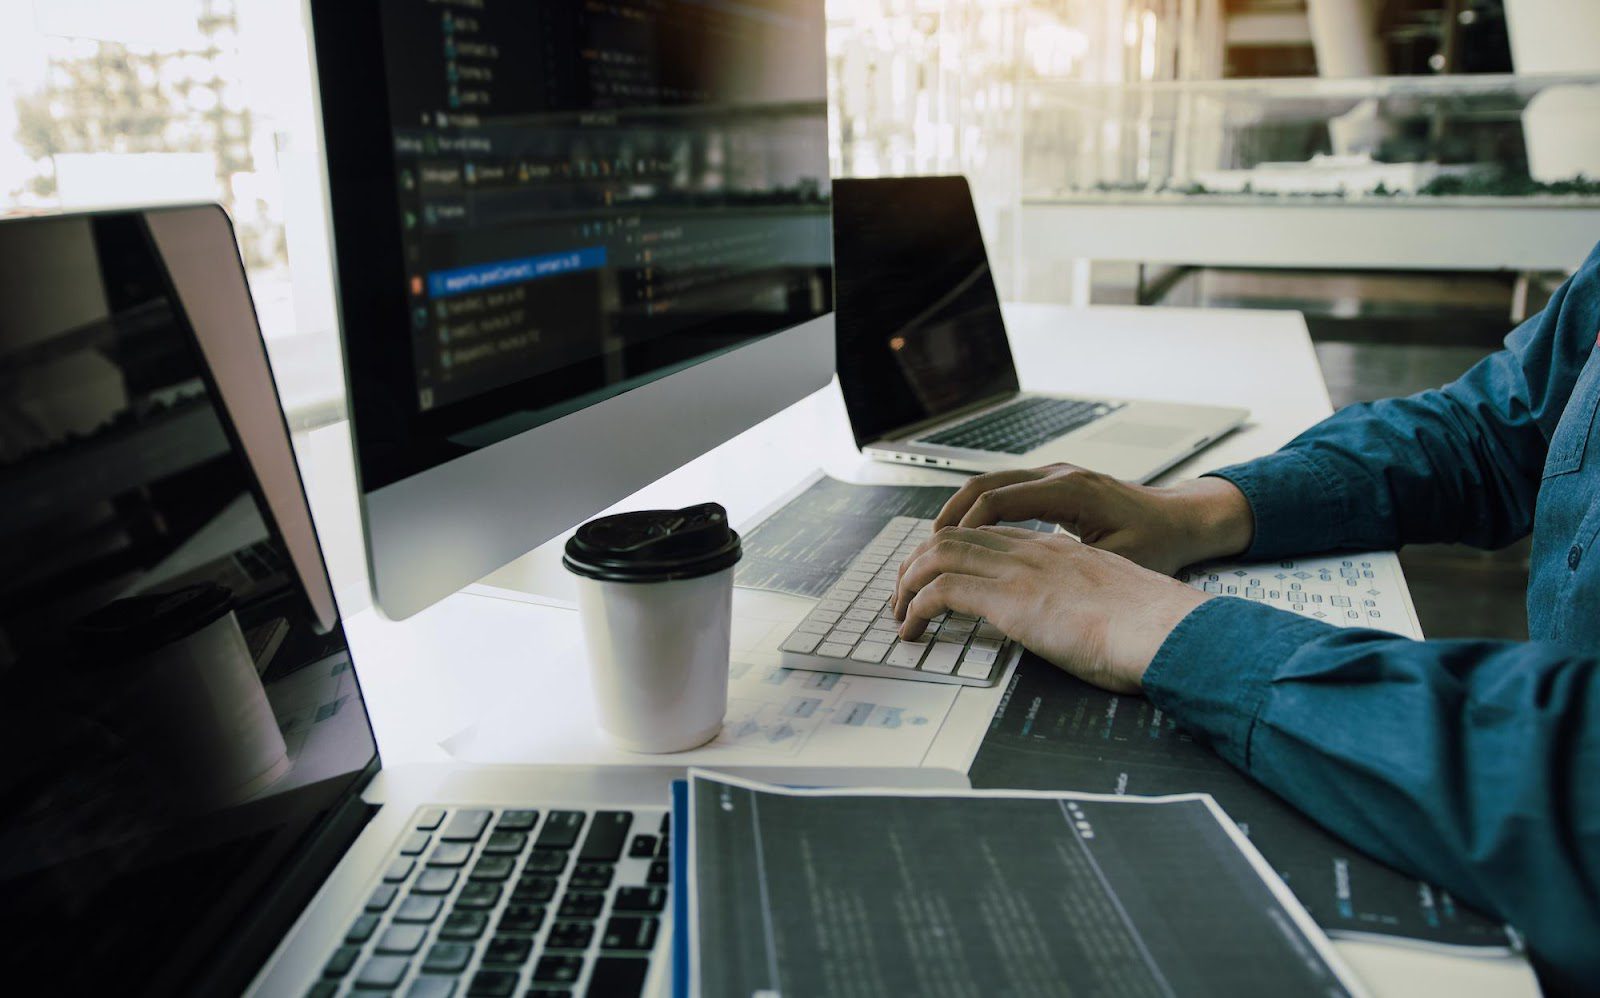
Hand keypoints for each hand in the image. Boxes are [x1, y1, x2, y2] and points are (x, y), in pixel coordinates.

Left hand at [892, 527, 1209, 692]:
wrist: (1165, 628)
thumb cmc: (1151, 627)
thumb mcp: (1112, 603)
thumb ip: (1087, 602)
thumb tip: (1082, 625)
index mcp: (1059, 551)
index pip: (990, 536)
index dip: (955, 552)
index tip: (938, 576)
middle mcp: (1033, 552)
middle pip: (956, 537)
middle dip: (919, 562)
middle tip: (904, 592)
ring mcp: (1019, 571)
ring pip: (939, 555)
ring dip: (908, 583)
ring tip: (899, 613)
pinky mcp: (1008, 599)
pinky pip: (941, 591)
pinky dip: (916, 608)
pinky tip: (911, 629)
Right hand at [929, 464, 1253, 576]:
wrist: (1185, 519)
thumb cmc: (1159, 543)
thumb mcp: (1119, 561)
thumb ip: (1071, 566)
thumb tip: (1027, 584)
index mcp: (1069, 492)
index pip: (997, 502)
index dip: (963, 531)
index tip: (940, 559)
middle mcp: (1057, 476)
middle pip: (983, 486)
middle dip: (948, 520)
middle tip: (922, 553)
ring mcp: (1055, 477)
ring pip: (990, 485)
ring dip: (959, 514)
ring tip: (934, 547)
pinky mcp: (1056, 487)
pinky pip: (1005, 492)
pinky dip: (980, 513)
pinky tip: (969, 539)